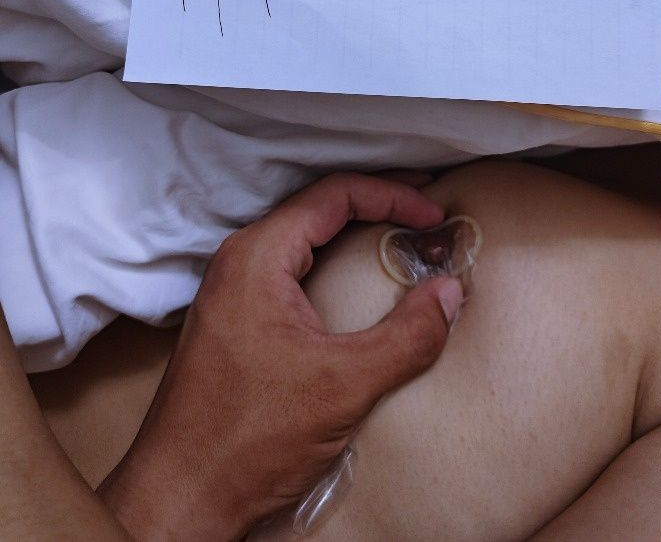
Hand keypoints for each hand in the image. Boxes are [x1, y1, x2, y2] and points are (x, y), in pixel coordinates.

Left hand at [100, 173, 463, 539]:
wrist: (180, 495)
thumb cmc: (247, 439)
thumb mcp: (342, 386)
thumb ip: (406, 336)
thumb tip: (449, 293)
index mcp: (257, 256)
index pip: (334, 195)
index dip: (392, 195)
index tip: (432, 214)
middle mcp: (239, 261)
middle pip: (318, 207)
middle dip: (377, 203)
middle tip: (424, 211)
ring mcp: (232, 289)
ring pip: (303, 238)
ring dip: (354, 232)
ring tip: (400, 238)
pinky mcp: (235, 318)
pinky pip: (290, 269)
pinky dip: (332, 262)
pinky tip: (358, 283)